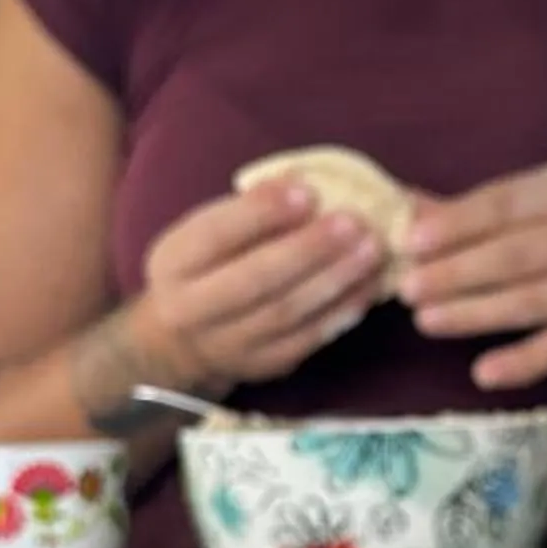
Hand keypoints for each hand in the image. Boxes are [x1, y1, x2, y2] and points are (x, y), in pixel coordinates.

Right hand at [130, 177, 390, 391]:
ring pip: (285, 313)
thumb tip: (302, 180)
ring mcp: (226, 345)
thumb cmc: (202, 267)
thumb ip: (245, 212)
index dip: (262, 213)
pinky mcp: (260, 367)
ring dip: (334, 280)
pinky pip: (304, 341)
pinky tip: (367, 289)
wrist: (177, 342)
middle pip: (255, 279)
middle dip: (308, 249)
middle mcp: (192, 308)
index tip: (308, 190)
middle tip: (354, 222)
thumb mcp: (203, 232)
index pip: (216, 235)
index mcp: (174, 262)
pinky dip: (339, 314)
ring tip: (372, 251)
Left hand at [399, 161, 546, 390]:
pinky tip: (484, 373)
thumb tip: (404, 208)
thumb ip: (476, 210)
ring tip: (426, 321)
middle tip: (407, 289)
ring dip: (476, 313)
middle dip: (458, 272)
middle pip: (519, 255)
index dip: (459, 223)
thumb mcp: (543, 202)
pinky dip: (524, 362)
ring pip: (535, 301)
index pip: (509, 203)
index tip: (412, 242)